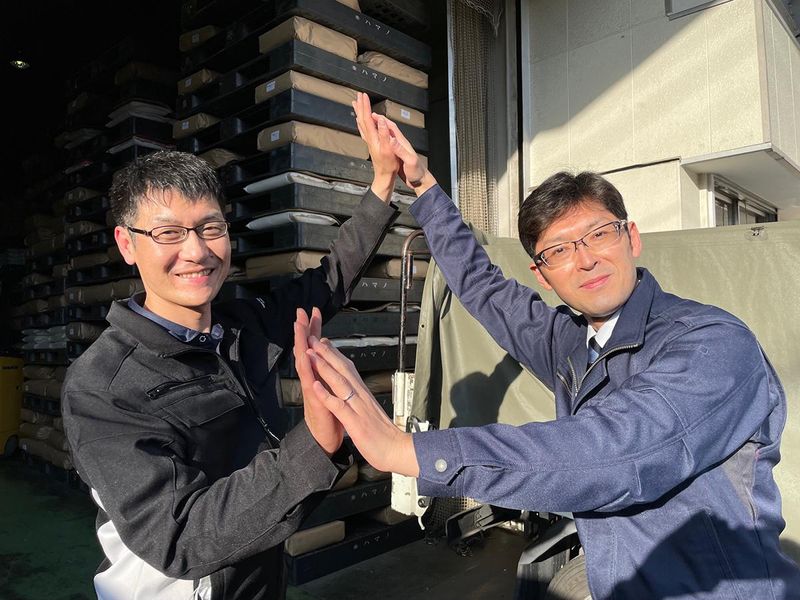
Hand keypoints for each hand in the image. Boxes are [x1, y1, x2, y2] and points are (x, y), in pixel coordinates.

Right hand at [294, 308, 342, 455]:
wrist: (326, 438)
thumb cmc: (329, 413)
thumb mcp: (328, 387)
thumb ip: (326, 367)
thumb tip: (324, 348)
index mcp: (318, 373)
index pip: (315, 346)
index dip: (314, 328)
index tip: (314, 311)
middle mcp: (312, 377)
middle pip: (306, 348)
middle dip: (303, 329)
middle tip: (300, 312)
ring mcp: (311, 387)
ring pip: (304, 361)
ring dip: (300, 344)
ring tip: (298, 327)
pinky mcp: (314, 399)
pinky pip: (309, 381)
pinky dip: (306, 369)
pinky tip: (304, 357)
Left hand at [306, 336, 418, 476]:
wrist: (398, 450)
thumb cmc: (384, 435)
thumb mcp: (370, 412)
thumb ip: (362, 400)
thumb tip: (355, 391)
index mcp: (364, 395)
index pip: (348, 369)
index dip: (335, 355)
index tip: (323, 343)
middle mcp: (361, 397)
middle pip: (343, 370)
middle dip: (326, 353)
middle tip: (313, 339)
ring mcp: (358, 408)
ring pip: (339, 383)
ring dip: (324, 367)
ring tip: (311, 354)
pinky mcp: (355, 422)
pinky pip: (339, 406)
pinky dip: (326, 395)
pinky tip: (316, 387)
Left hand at [353, 92, 397, 200]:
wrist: (384, 177)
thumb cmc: (388, 165)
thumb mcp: (389, 149)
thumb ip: (384, 134)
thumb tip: (381, 120)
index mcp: (373, 137)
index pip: (367, 118)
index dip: (365, 106)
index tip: (364, 95)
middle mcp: (369, 138)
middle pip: (362, 118)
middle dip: (360, 106)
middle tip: (358, 95)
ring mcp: (369, 141)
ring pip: (361, 123)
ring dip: (359, 112)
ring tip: (355, 104)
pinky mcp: (371, 144)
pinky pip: (363, 130)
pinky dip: (361, 122)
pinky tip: (360, 121)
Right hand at [368, 113, 437, 196]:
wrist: (420, 181)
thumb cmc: (417, 172)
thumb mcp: (409, 161)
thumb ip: (401, 151)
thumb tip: (392, 140)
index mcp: (403, 144)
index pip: (392, 128)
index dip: (383, 121)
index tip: (374, 115)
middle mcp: (401, 145)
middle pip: (389, 130)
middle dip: (380, 122)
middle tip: (370, 117)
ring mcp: (399, 150)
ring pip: (387, 137)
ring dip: (380, 130)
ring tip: (371, 127)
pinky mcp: (397, 156)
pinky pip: (387, 145)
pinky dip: (381, 141)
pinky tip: (378, 142)